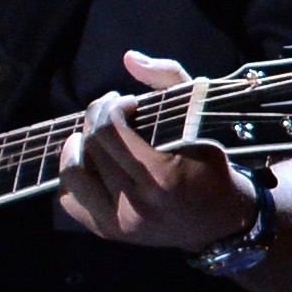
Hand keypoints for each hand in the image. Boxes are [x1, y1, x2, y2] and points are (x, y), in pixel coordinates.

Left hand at [53, 52, 255, 248]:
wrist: (221, 221)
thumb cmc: (212, 164)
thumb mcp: (202, 116)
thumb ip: (169, 80)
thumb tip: (129, 58)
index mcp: (161, 177)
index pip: (109, 132)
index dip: (110, 107)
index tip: (127, 102)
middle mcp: (136, 205)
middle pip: (89, 147)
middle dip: (96, 118)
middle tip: (112, 112)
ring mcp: (119, 224)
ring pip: (72, 174)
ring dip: (78, 146)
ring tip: (96, 137)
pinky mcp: (109, 233)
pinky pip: (70, 199)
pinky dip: (76, 175)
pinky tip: (93, 163)